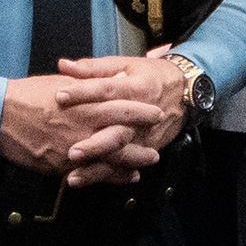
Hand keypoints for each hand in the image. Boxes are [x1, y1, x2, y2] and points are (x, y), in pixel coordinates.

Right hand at [0, 69, 142, 176]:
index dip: (142, 112)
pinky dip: (111, 176)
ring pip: (112, 158)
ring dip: (133, 162)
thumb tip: (109, 82)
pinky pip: (93, 173)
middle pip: (123, 136)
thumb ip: (87, 85)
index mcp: (85, 104)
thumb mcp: (62, 82)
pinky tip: (125, 177)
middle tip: (158, 146)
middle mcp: (83, 127)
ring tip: (147, 163)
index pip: (122, 107)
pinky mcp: (62, 165)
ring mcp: (74, 148)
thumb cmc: (28, 95)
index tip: (156, 113)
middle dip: (143, 141)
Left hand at [53, 54, 192, 186]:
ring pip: (121, 154)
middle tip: (70, 151)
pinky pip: (126, 165)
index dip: (83, 92)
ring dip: (97, 167)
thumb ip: (93, 68)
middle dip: (94, 143)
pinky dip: (107, 176)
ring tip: (73, 175)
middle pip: (117, 130)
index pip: (106, 90)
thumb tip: (63, 65)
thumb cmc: (150, 76)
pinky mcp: (147, 148)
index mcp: (136, 87)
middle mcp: (142, 114)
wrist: (186, 92)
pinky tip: (88, 181)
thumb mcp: (125, 64)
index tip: (59, 96)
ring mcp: (145, 135)